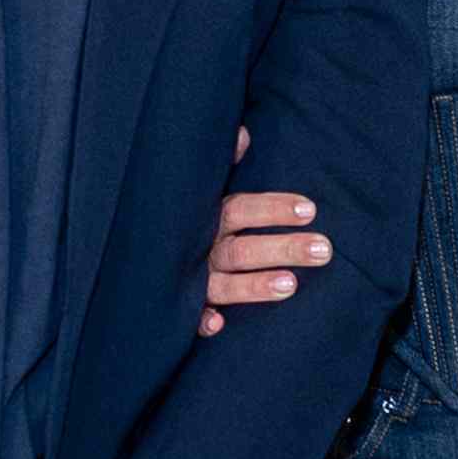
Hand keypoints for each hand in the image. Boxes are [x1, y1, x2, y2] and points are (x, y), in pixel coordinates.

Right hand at [196, 125, 331, 336]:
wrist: (133, 251)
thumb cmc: (183, 218)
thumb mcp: (200, 189)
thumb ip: (222, 165)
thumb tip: (242, 133)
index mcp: (207, 217)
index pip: (243, 209)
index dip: (274, 208)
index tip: (310, 209)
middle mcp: (199, 248)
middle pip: (243, 249)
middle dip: (283, 248)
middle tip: (324, 249)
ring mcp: (189, 280)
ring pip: (224, 284)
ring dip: (254, 286)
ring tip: (292, 285)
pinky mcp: (180, 308)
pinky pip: (187, 318)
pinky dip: (200, 321)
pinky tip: (217, 324)